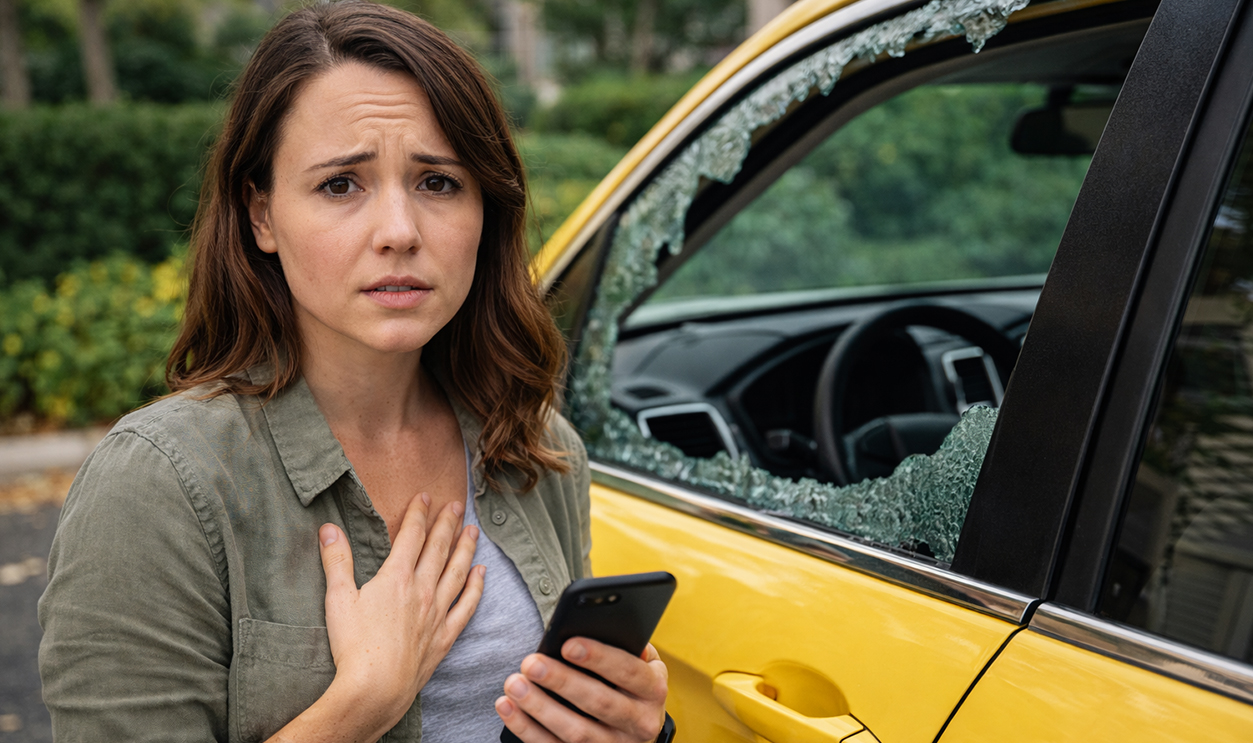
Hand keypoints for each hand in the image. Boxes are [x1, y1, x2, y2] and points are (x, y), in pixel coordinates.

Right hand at [317, 493, 484, 735]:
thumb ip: (336, 561)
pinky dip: (476, 586)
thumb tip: (329, 528)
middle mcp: (422, 590)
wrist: (376, 688)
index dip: (419, 514)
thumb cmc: (354, 646)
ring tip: (473, 530)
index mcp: (396, 578)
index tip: (426, 497)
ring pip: (457, 571)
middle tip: (456, 504)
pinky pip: (466, 605)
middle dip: (447, 523)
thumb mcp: (338, 599)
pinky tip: (481, 573)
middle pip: (439, 548)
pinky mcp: (444, 635)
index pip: (411, 536)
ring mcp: (437, 612)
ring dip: (466, 548)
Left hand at [495, 640, 668, 742]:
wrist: (635, 727)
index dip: (600, 658)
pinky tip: (507, 707)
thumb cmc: (628, 680)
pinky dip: (527, 729)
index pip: (629, 672)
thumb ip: (624, 644)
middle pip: (600, 703)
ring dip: (541, 708)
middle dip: (562, 682)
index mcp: (653, 690)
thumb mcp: (638, 661)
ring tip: (514, 684)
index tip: (568, 644)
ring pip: (576, 733)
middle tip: (531, 663)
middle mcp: (640, 723)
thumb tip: (594, 623)